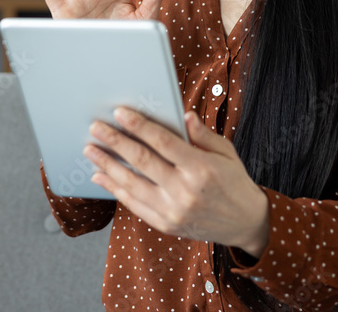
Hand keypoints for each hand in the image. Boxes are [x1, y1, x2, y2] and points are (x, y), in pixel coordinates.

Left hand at [83, 108, 269, 257]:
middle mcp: (185, 190)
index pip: (163, 141)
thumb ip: (202, 134)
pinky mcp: (166, 224)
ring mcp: (173, 210)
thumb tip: (183, 115)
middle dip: (115, 141)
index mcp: (201, 168)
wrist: (246, 224)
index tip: (119, 113)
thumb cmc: (234, 182)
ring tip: (90, 150)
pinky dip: (114, 189)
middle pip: (141, 161)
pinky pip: (134, 204)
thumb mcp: (226, 152)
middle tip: (95, 128)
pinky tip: (100, 177)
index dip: (139, 125)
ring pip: (132, 184)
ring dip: (107, 165)